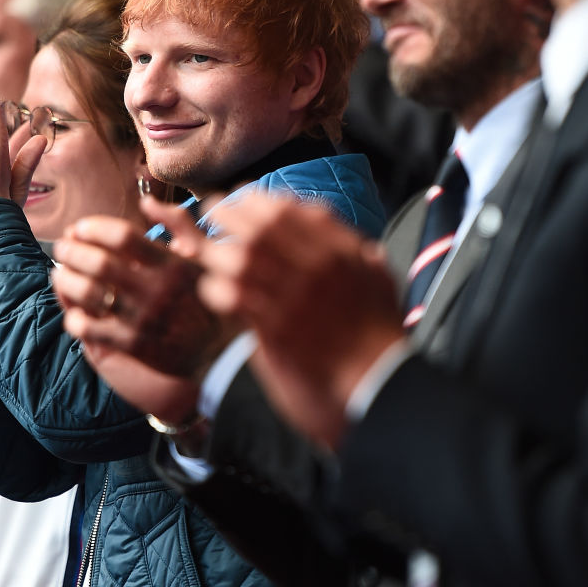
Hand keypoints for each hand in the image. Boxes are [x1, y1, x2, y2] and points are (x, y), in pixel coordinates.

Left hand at [51, 198, 238, 421]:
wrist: (226, 355)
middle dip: (71, 251)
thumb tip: (146, 202)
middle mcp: (156, 290)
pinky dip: (74, 318)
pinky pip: (90, 329)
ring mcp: (143, 319)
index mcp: (172, 265)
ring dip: (66, 281)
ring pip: (89, 295)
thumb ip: (178, 225)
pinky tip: (72, 312)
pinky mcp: (134, 346)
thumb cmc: (215, 300)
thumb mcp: (207, 258)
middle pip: (98, 263)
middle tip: (61, 247)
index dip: (94, 229)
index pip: (122, 237)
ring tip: (59, 274)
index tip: (79, 227)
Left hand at [197, 194, 404, 448]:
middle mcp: (317, 268)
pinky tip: (212, 290)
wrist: (380, 387)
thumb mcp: (381, 283)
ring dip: (219, 253)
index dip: (257, 202)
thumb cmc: (379, 337)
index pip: (288, 211)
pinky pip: (235, 297)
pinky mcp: (278, 329)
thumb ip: (361, 255)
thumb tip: (349, 236)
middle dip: (229, 215)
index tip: (239, 199)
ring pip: (242, 259)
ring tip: (207, 254)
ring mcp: (297, 298)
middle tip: (210, 212)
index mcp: (341, 252)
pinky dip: (217, 289)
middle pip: (260, 228)